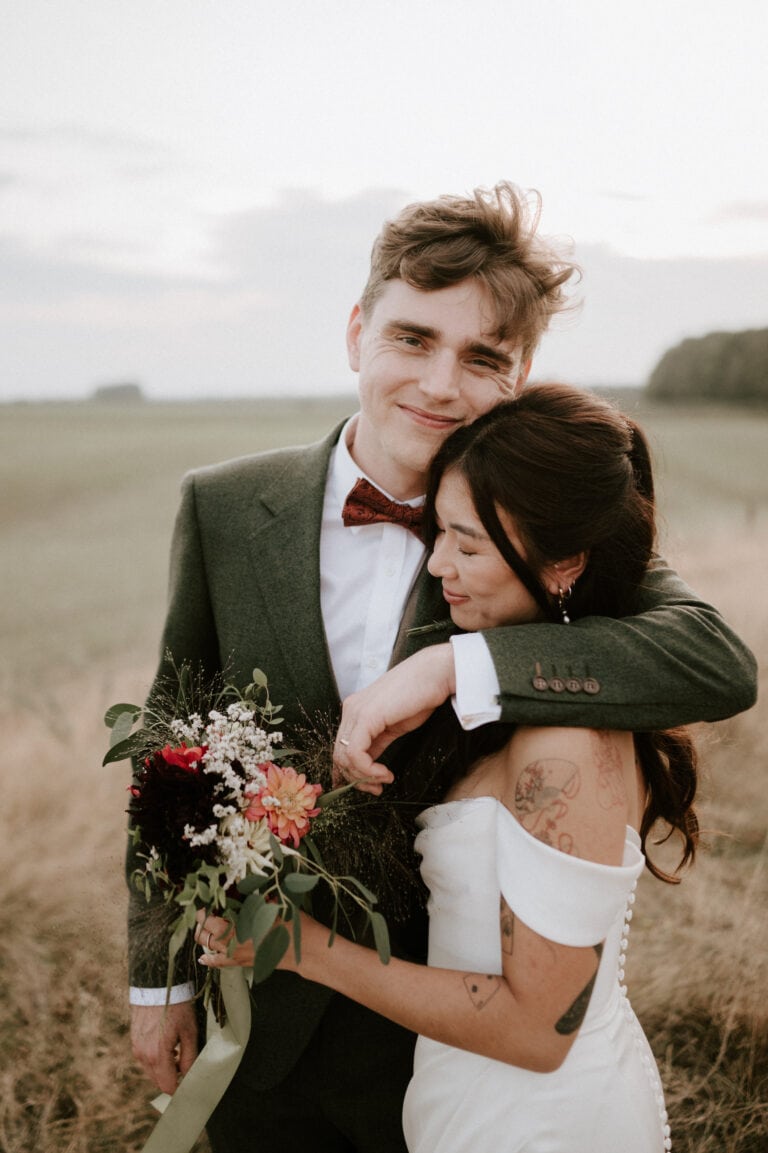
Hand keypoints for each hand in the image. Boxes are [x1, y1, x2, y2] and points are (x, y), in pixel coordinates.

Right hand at [130, 1001, 198, 1094]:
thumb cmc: (176, 1006)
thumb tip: (189, 1076)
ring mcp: (136, 1049)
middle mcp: (143, 1056)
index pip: (168, 1086)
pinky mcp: (134, 1041)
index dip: (180, 1089)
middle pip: (158, 1081)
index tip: (191, 1084)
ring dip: (164, 1068)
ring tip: (178, 1051)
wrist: (156, 984)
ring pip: (152, 1071)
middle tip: (187, 1065)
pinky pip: (146, 1059)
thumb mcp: (189, 1031)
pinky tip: (167, 1044)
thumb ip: (190, 1057)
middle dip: (173, 1078)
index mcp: (157, 1055)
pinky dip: (156, 1058)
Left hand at [195, 908, 316, 972]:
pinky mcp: (245, 964)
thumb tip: (245, 888)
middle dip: (199, 924)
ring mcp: (238, 957)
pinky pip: (220, 964)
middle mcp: (233, 945)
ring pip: (209, 950)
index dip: (201, 910)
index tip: (201, 902)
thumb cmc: (292, 926)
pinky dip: (211, 959)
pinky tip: (204, 958)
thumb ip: (255, 898)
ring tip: (203, 928)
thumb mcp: (273, 906)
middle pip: (203, 936)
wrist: (306, 951)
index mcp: (237, 929)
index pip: (208, 920)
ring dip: (204, 938)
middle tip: (202, 912)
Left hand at [333, 644, 455, 792]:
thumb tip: (368, 766)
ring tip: (383, 782)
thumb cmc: (420, 696)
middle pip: (339, 755)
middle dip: (356, 779)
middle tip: (376, 790)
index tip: (367, 788)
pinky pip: (356, 753)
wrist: (435, 674)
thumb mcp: (393, 726)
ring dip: (364, 777)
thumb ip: (377, 743)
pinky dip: (368, 770)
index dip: (349, 773)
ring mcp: (356, 712)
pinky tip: (384, 773)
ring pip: (345, 757)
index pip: (341, 748)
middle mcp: (350, 710)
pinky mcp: (366, 717)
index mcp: (355, 710)